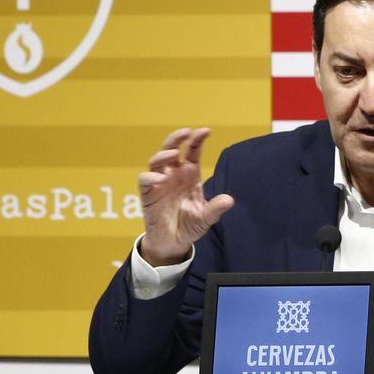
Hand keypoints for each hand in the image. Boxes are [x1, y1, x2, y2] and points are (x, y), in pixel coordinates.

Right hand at [138, 128, 233, 265]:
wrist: (173, 243)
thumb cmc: (190, 225)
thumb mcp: (205, 218)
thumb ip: (215, 209)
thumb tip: (229, 200)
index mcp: (190, 174)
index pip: (192, 151)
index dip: (197, 139)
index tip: (206, 131)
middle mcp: (174, 174)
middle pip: (171, 148)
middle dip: (177, 138)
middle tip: (186, 132)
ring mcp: (159, 183)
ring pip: (156, 160)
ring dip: (164, 154)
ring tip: (174, 154)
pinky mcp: (147, 195)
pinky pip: (144, 179)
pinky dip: (151, 176)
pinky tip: (161, 179)